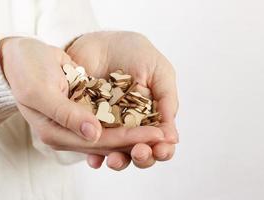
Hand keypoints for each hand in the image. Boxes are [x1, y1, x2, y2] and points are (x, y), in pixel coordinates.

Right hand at [0, 37, 163, 158]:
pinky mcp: (83, 113)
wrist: (21, 58)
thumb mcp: (40, 91)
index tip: (157, 134)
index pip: (100, 141)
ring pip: (112, 134)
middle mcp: (69, 134)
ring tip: (162, 132)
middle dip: (139, 139)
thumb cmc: (26, 70)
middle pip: (110, 142)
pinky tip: (145, 120)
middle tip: (167, 136)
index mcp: (56, 134)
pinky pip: (108, 121)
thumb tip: (95, 134)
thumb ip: (67, 115)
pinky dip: (126, 121)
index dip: (130, 138)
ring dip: (137, 134)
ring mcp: (77, 124)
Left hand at [67, 31, 178, 169]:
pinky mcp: (90, 124)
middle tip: (139, 152)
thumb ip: (168, 101)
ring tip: (115, 159)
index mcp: (153, 116)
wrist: (100, 42)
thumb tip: (173, 137)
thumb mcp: (159, 72)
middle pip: (141, 152)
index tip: (161, 149)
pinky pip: (91, 144)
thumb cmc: (134, 53)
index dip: (163, 149)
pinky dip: (93, 155)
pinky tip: (94, 159)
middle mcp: (133, 125)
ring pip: (118, 153)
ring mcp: (111, 127)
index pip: (162, 141)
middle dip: (143, 157)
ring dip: (119, 160)